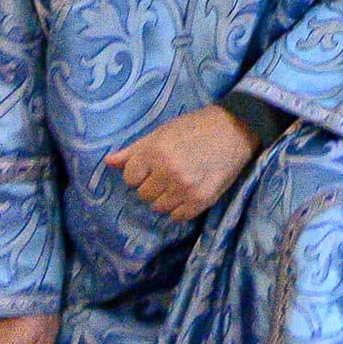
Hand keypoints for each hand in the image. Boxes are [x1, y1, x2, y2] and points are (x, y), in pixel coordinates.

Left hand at [103, 103, 258, 223]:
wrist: (234, 129)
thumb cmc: (195, 127)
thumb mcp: (161, 132)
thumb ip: (133, 150)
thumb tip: (108, 162)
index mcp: (154, 152)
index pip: (129, 178)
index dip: (139, 172)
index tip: (152, 165)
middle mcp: (167, 172)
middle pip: (143, 195)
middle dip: (152, 185)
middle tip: (168, 172)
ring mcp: (185, 189)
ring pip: (159, 207)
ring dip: (165, 197)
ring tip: (179, 181)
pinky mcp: (201, 200)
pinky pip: (178, 216)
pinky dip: (180, 207)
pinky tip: (189, 191)